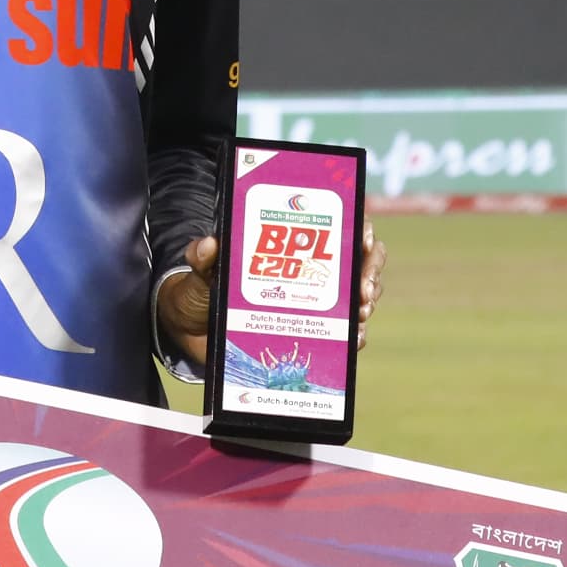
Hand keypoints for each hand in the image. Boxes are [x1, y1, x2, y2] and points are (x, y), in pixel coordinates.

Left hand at [157, 221, 387, 373]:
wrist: (196, 330)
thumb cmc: (204, 288)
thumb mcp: (202, 269)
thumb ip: (202, 256)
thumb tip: (208, 244)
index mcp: (291, 243)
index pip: (339, 225)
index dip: (359, 229)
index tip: (363, 241)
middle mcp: (311, 268)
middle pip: (360, 260)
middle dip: (370, 271)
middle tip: (362, 290)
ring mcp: (318, 300)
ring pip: (361, 294)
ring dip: (367, 302)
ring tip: (361, 314)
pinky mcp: (316, 330)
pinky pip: (348, 331)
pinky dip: (356, 335)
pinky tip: (355, 340)